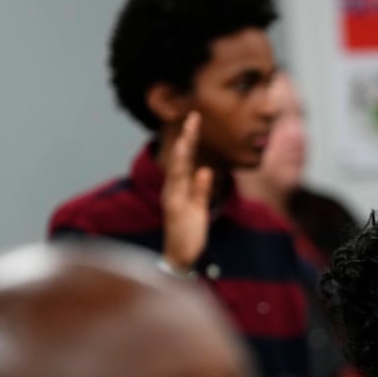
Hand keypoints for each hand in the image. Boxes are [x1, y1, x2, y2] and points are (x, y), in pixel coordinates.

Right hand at [161, 112, 213, 272]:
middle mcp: (172, 191)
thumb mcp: (198, 208)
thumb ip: (201, 190)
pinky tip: (204, 170)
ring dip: (184, 155)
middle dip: (186, 139)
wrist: (179, 258)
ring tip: (190, 136)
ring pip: (178, 173)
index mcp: (177, 188)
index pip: (184, 159)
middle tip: (193, 118)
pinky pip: (189, 197)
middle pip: (179, 160)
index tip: (195, 120)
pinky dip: (196, 184)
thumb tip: (205, 170)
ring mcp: (174, 201)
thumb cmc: (189, 232)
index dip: (189, 140)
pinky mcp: (179, 214)